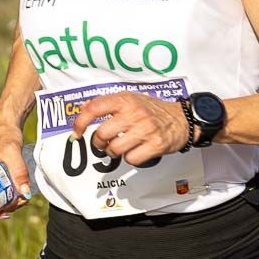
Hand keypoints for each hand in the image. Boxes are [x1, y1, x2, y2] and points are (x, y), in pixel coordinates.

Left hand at [71, 93, 190, 166]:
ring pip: (114, 149)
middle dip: (99, 143)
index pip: (94, 108)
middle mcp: (134, 113)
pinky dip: (130, 159)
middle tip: (104, 143)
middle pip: (102, 134)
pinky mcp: (155, 145)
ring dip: (114, 152)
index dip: (80, 122)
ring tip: (121, 147)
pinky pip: (131, 159)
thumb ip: (108, 104)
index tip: (76, 132)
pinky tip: (136, 151)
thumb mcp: (131, 99)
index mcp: (125, 100)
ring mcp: (145, 129)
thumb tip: (83, 109)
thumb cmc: (153, 110)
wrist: (182, 119)